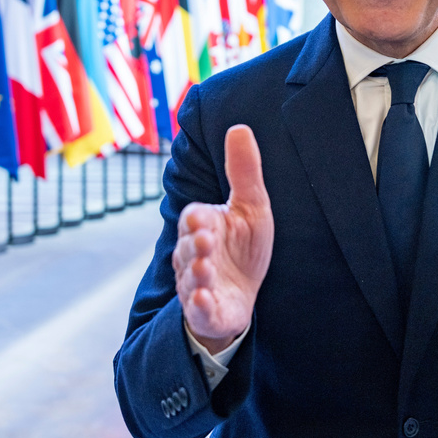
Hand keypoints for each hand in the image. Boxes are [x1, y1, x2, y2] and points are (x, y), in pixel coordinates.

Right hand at [173, 125, 273, 355]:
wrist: (241, 295)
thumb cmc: (242, 246)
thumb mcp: (250, 206)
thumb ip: (243, 170)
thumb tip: (239, 126)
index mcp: (203, 227)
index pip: (193, 218)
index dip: (196, 220)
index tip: (202, 219)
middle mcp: (193, 254)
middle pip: (187, 248)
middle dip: (194, 245)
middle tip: (205, 241)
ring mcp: (196, 284)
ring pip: (190, 277)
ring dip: (196, 273)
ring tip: (205, 268)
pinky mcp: (205, 310)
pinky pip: (197, 308)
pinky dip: (199, 304)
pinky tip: (203, 299)